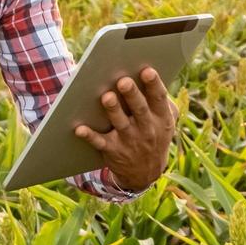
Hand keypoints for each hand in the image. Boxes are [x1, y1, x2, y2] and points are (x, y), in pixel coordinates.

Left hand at [73, 65, 178, 190]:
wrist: (145, 173)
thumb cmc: (153, 135)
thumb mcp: (165, 122)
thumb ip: (162, 101)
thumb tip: (150, 75)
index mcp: (161, 118)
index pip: (159, 98)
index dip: (154, 84)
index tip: (147, 71)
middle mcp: (147, 129)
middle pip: (139, 109)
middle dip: (132, 95)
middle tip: (124, 81)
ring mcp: (130, 140)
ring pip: (120, 124)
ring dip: (113, 110)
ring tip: (106, 97)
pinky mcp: (113, 150)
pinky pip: (100, 142)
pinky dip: (89, 136)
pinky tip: (79, 128)